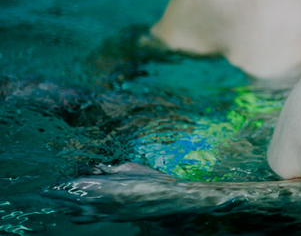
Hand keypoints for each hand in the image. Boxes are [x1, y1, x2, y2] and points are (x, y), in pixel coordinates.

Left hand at [44, 163, 184, 221]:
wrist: (167, 198)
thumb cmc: (151, 180)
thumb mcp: (129, 168)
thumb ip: (111, 170)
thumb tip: (99, 169)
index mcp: (103, 186)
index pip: (73, 187)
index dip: (60, 186)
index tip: (49, 186)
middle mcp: (100, 202)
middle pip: (71, 201)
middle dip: (57, 197)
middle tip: (45, 194)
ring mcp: (106, 214)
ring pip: (77, 214)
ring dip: (67, 208)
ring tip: (59, 205)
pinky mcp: (112, 220)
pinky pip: (89, 219)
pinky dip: (79, 217)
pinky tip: (77, 215)